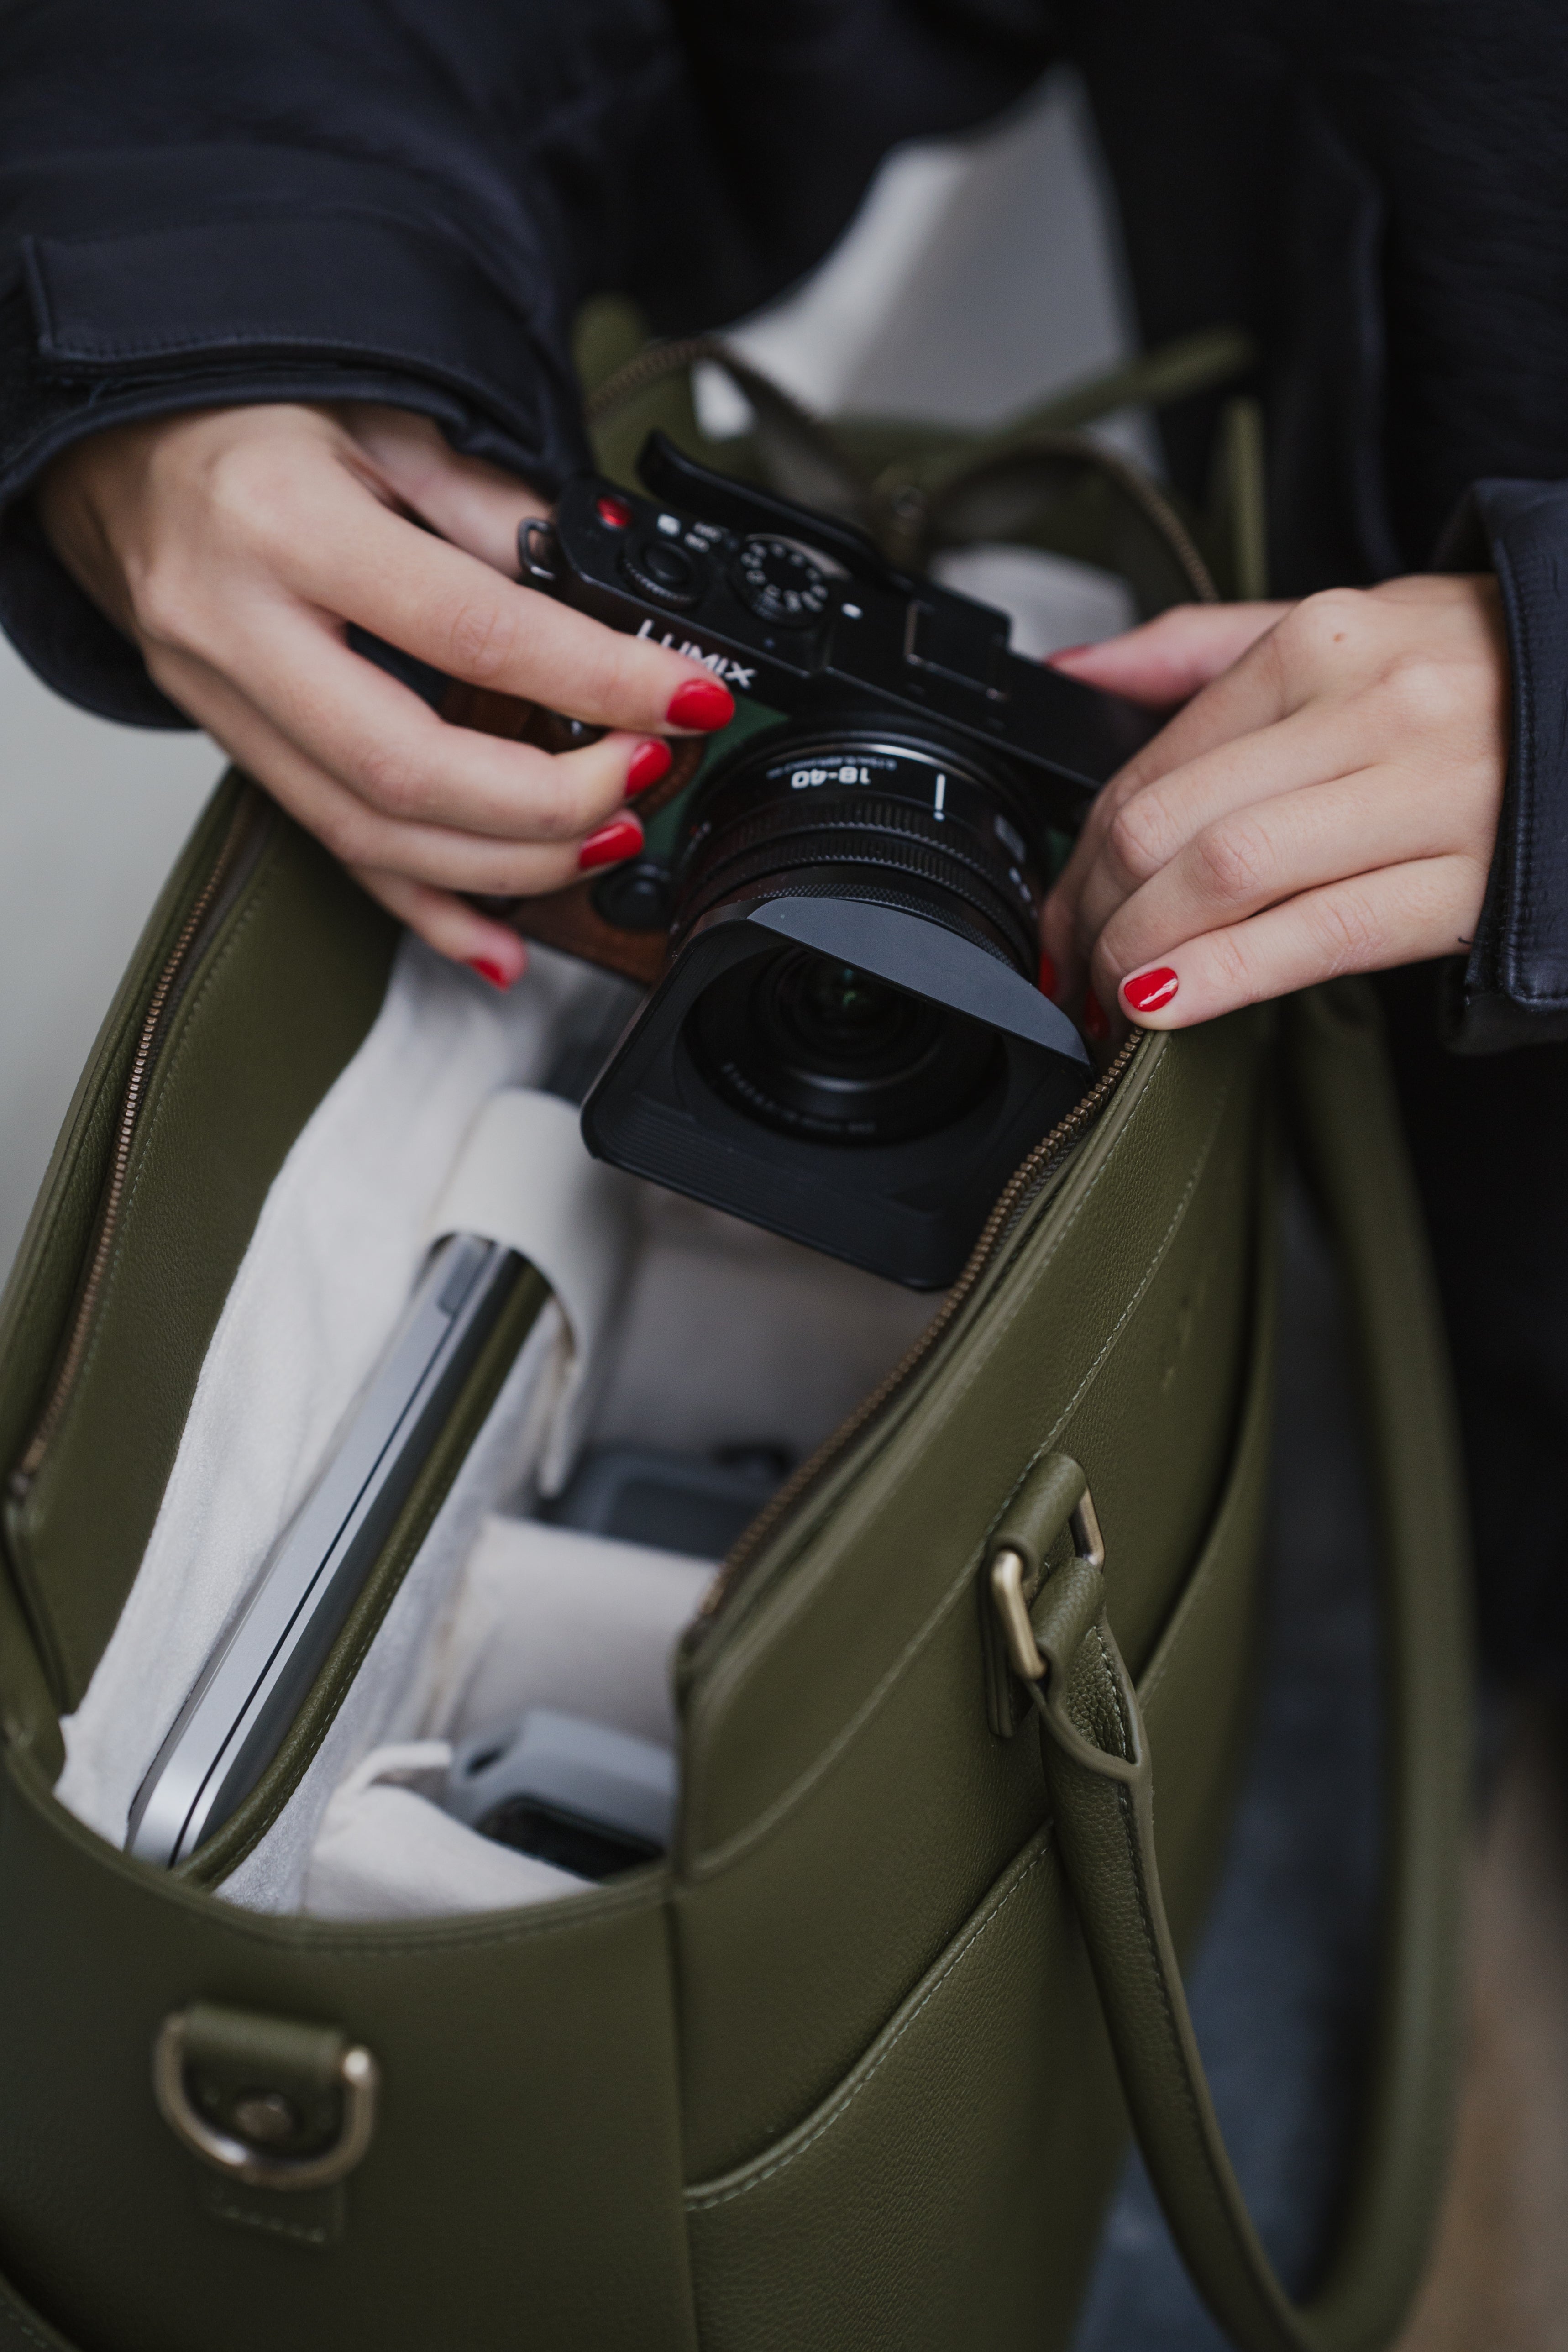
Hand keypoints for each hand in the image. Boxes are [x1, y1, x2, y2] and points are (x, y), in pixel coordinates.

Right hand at [35, 403, 735, 982]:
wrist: (116, 446)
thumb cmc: (243, 421)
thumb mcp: (381, 418)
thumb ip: (490, 506)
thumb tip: (597, 589)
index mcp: (283, 524)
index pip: (470, 630)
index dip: (595, 678)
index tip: (684, 697)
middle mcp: (239, 628)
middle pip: (410, 769)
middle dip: (551, 800)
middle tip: (642, 777)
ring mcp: (224, 704)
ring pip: (372, 835)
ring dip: (506, 865)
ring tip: (604, 841)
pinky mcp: (233, 751)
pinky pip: (334, 855)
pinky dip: (426, 912)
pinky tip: (497, 943)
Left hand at [1041, 578, 1509, 1032]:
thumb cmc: (1477, 676)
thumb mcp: (1346, 630)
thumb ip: (1199, 649)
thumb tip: (1077, 672)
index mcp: (1323, 644)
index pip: (1156, 763)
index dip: (1081, 852)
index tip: (1059, 904)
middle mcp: (1372, 712)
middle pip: (1171, 826)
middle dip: (1095, 910)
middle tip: (1072, 958)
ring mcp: (1424, 799)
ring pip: (1227, 878)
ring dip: (1139, 951)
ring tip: (1107, 991)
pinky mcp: (1463, 886)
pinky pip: (1317, 936)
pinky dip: (1221, 976)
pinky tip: (1165, 1005)